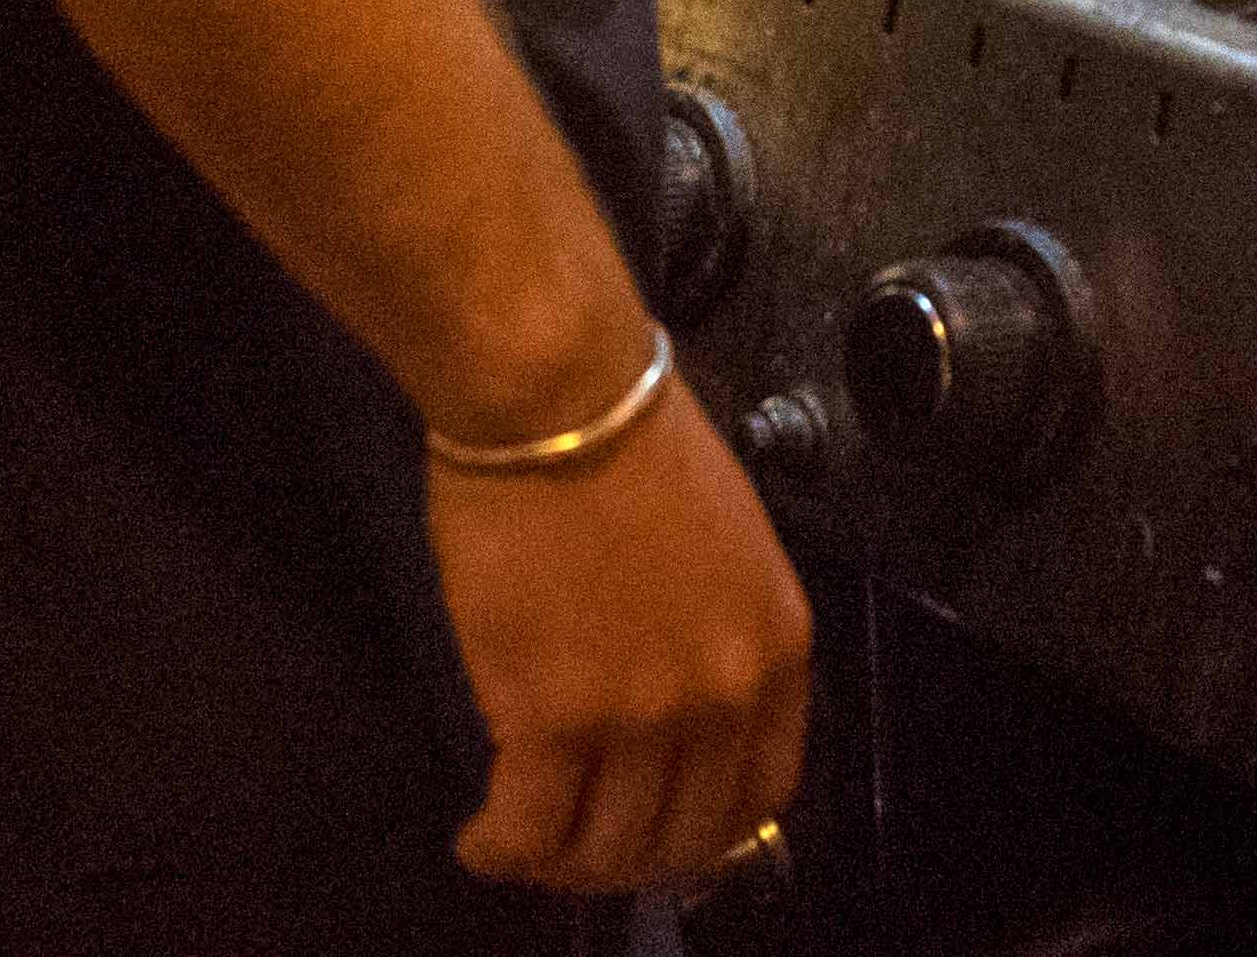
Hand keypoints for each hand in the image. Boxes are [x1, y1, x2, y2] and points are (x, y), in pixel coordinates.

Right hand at [430, 381, 811, 894]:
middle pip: (684, 838)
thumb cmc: (625, 441)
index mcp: (776, 643)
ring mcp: (644, 711)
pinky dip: (500, 849)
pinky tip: (480, 837)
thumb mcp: (722, 547)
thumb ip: (714, 637)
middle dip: (626, 860)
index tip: (659, 834)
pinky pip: (529, 831)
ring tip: (523, 840)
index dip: (703, 833)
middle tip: (577, 848)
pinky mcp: (556, 715)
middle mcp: (725, 691)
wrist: (557, 394)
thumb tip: (676, 716)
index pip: (764, 794)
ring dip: (560, 861)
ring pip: (606, 849)